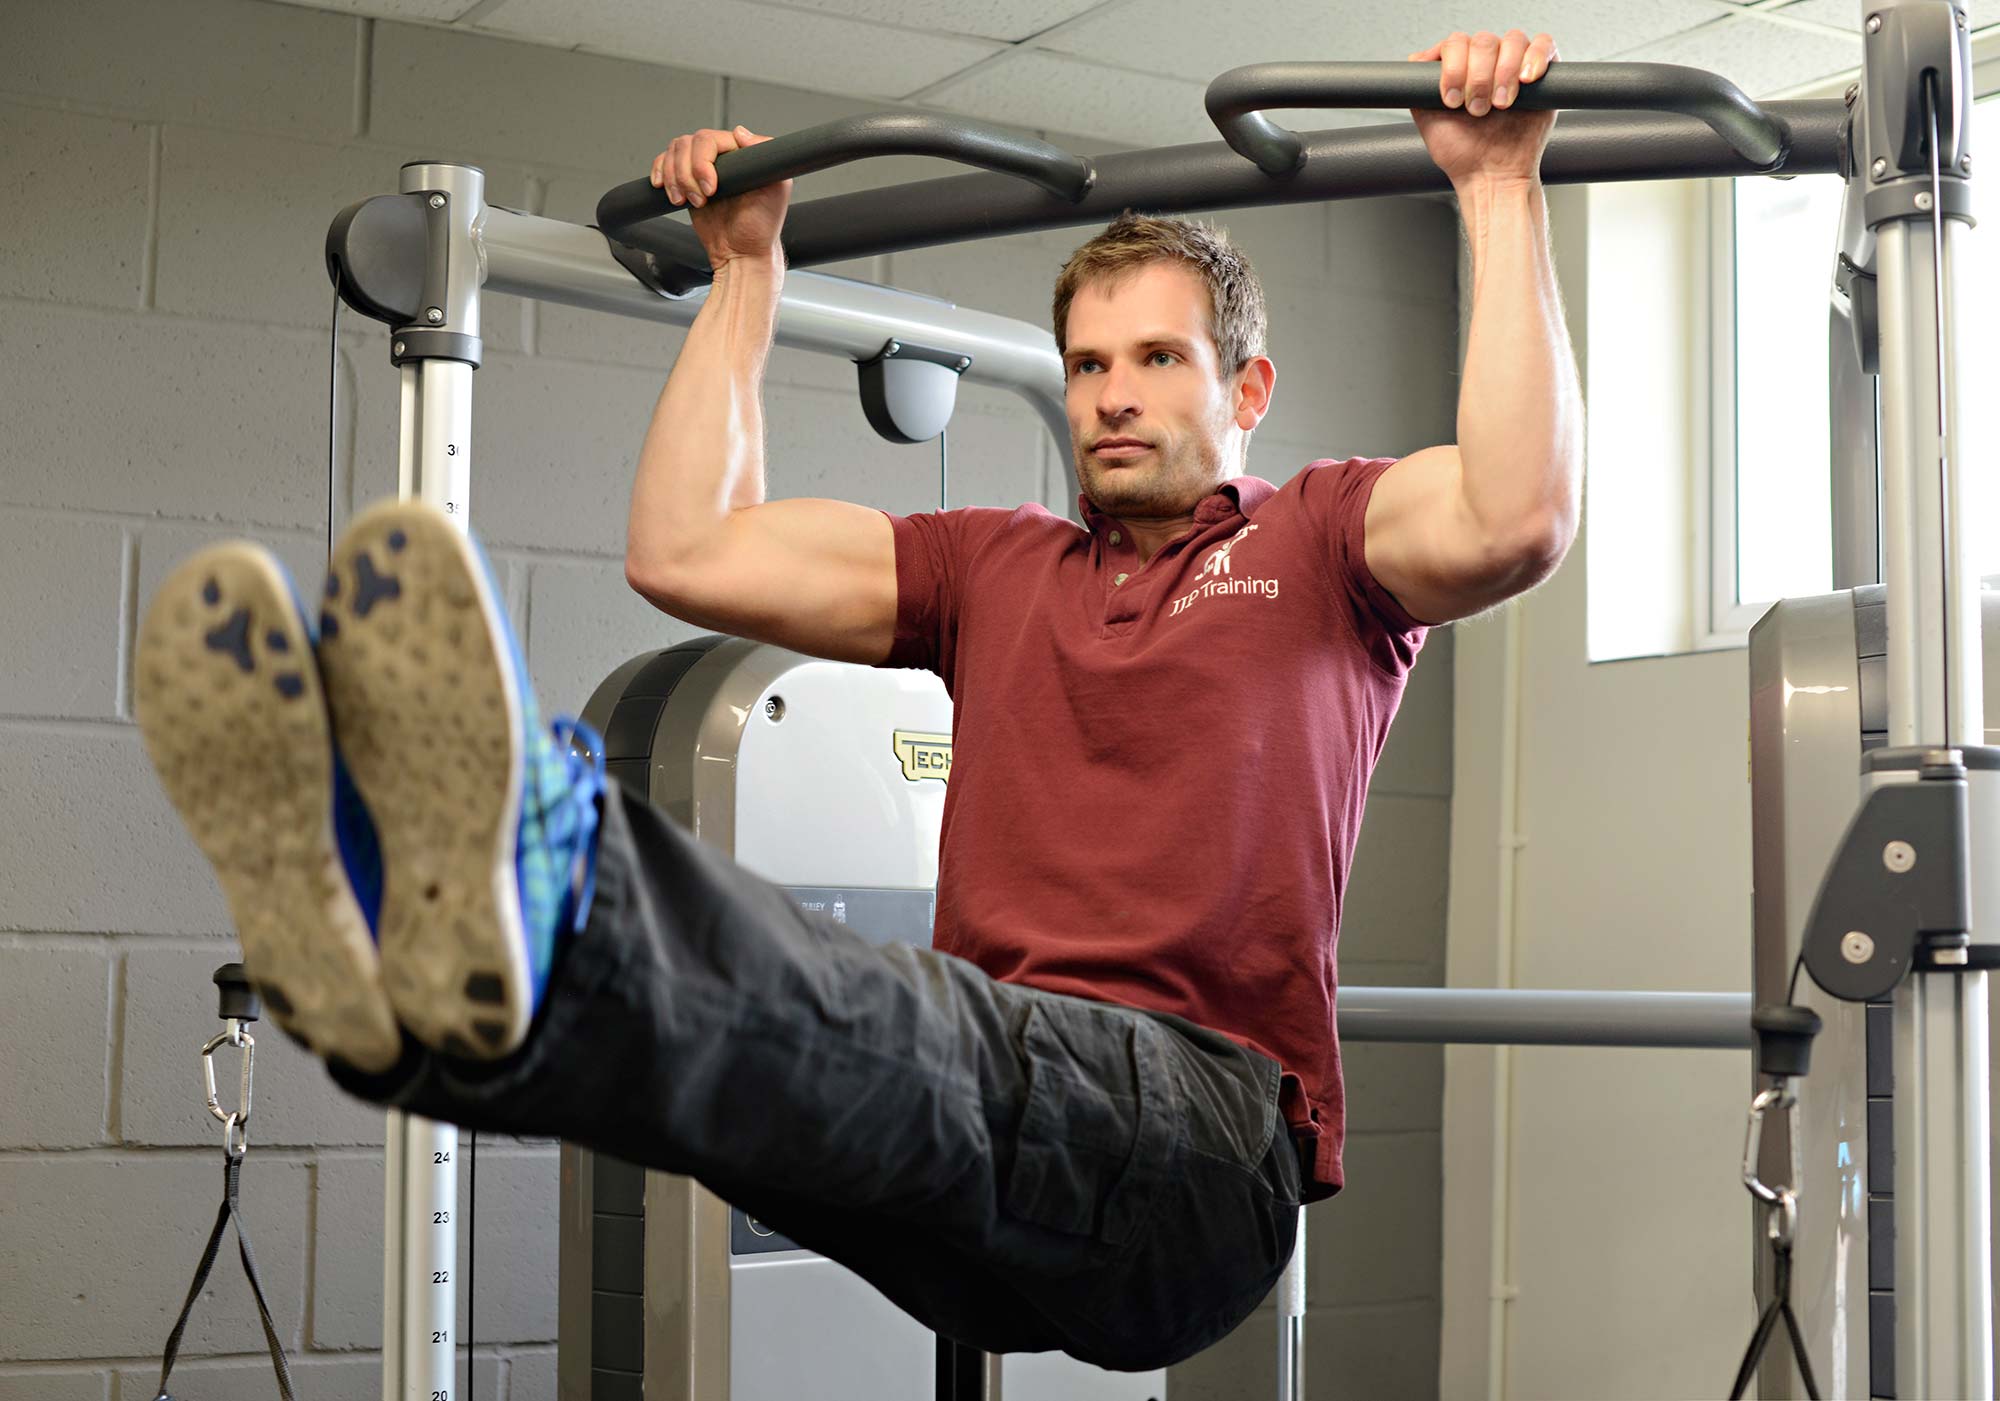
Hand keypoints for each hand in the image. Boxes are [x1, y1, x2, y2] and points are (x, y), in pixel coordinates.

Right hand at [649, 125, 791, 272]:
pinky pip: (665, 163)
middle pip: (688, 144)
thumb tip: (740, 132)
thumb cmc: (761, 228)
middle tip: (700, 200)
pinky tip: (665, 188)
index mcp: (741, 153)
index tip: (710, 188)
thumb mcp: (775, 190)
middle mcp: (721, 157)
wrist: (740, 253)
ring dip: (674, 178)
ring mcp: (703, 168)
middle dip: (687, 175)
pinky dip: (660, 172)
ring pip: (675, 152)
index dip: (703, 162)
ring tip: (686, 201)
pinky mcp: (687, 181)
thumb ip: (764, 156)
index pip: (710, 139)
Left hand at [1407, 31, 1557, 186]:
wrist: (1492, 177)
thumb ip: (1420, 89)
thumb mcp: (1429, 121)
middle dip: (1478, 76)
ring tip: (1501, 105)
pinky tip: (1526, 80)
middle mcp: (1487, 63)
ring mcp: (1514, 65)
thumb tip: (1417, 59)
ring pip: (1512, 40)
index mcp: (1460, 69)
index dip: (1453, 68)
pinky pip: (1544, 44)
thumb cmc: (1463, 154)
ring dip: (1504, 71)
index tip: (1451, 101)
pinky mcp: (1543, 74)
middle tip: (1477, 110)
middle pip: (1483, 41)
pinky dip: (1535, 57)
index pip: (1455, 44)